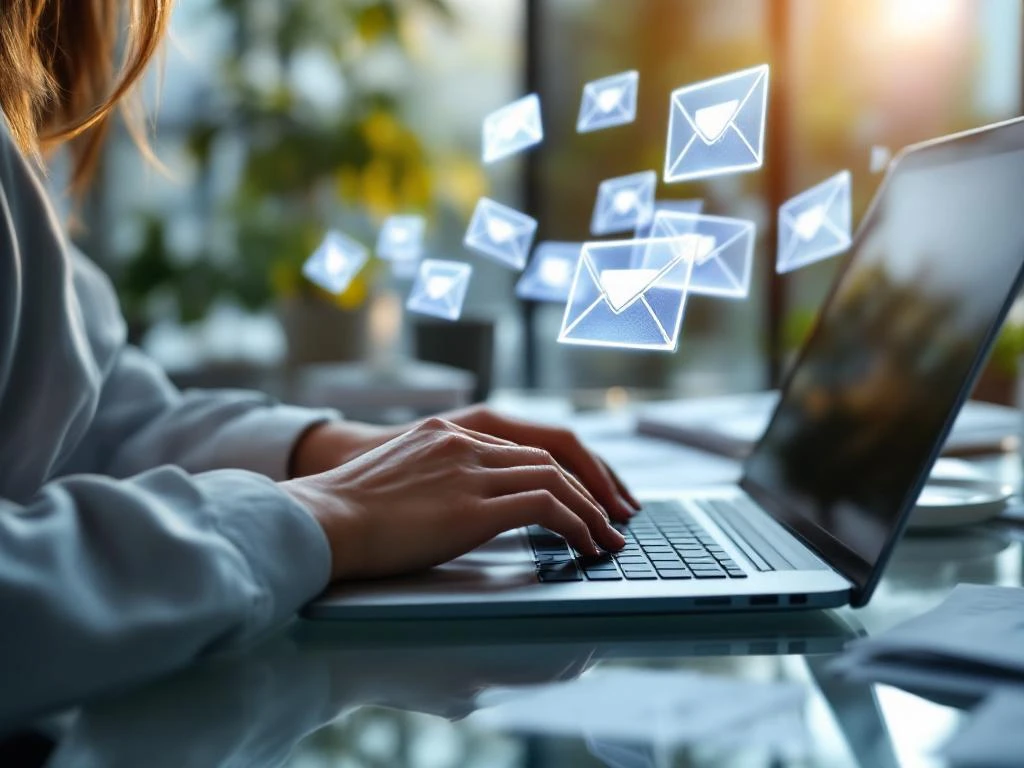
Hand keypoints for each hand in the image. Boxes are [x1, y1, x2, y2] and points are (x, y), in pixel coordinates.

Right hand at [290, 406, 639, 521]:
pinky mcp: (473, 504)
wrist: (320, 520)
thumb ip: (434, 480)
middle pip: (550, 454)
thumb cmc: (345, 514)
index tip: (584, 495)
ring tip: (609, 540)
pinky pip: (546, 506)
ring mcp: (470, 468)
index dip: (563, 470)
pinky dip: (576, 524)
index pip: (524, 445)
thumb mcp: (395, 480)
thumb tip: (452, 510)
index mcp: (446, 431)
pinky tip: (586, 546)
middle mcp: (464, 440)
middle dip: (591, 486)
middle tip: (616, 515)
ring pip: (555, 478)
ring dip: (591, 510)